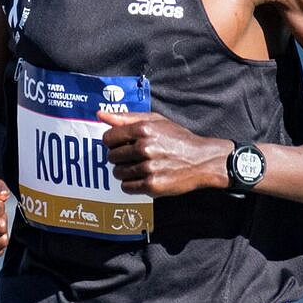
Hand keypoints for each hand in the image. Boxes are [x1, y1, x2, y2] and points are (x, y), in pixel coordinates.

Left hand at [98, 112, 228, 197]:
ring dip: (125, 171)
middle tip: (134, 157)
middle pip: (112, 156)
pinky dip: (131, 184)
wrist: (202, 160)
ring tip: (140, 167)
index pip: (108, 138)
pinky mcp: (153, 185)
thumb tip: (100, 115)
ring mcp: (148, 167)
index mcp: (143, 129)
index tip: (122, 144)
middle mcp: (145, 148)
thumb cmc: (178, 139)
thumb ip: (126, 118)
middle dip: (119, 157)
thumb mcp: (156, 121)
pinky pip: (126, 187)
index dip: (113, 142)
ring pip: (118, 173)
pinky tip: (143, 177)